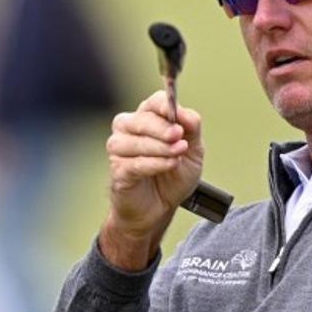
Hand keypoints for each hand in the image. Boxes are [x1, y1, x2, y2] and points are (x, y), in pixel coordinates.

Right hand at [99, 91, 203, 268]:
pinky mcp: (118, 171)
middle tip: (178, 136)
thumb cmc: (173, 176)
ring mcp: (120, 150)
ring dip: (159, 147)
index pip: (153, 103)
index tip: (179, 118)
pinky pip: (133, 163)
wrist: (161, 208)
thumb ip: (192, 128)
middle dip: (162, 128)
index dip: (165, 107)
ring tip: (177, 154)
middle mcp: (129, 130)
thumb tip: (185, 112)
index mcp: (148, 119)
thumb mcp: (193, 151)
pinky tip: (169, 164)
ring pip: (134, 141)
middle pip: (141, 119)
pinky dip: (154, 163)